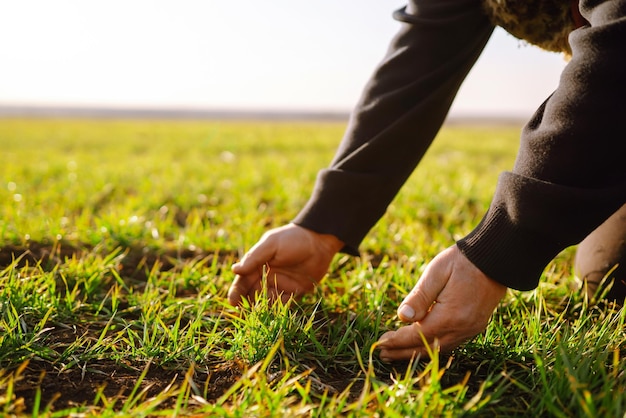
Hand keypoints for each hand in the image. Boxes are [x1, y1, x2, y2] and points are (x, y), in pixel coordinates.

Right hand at [228, 223, 343, 304]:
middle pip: (252, 294)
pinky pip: (284, 303)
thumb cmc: (292, 239)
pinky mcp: (294, 292)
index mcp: (257, 265)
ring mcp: (280, 285)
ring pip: (266, 301)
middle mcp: (266, 277)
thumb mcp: (271, 245)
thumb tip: (234, 270)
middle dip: (247, 303)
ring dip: (263, 307)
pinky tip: (280, 306)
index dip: (236, 292)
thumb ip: (254, 257)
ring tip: (261, 310)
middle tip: (244, 311)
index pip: (243, 281)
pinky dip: (280, 306)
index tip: (232, 302)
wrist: (319, 242)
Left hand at [377, 245, 506, 360]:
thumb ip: (419, 297)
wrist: (496, 258)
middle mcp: (462, 328)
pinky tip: (421, 344)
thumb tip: (402, 318)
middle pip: (427, 348)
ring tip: (397, 352)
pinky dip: (432, 347)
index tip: (380, 343)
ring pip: (439, 349)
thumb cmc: (462, 261)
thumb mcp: (436, 273)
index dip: (397, 341)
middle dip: (403, 352)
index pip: (417, 335)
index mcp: (450, 316)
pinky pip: (451, 343)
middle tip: (383, 353)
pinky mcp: (475, 326)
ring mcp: (471, 329)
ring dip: (417, 352)